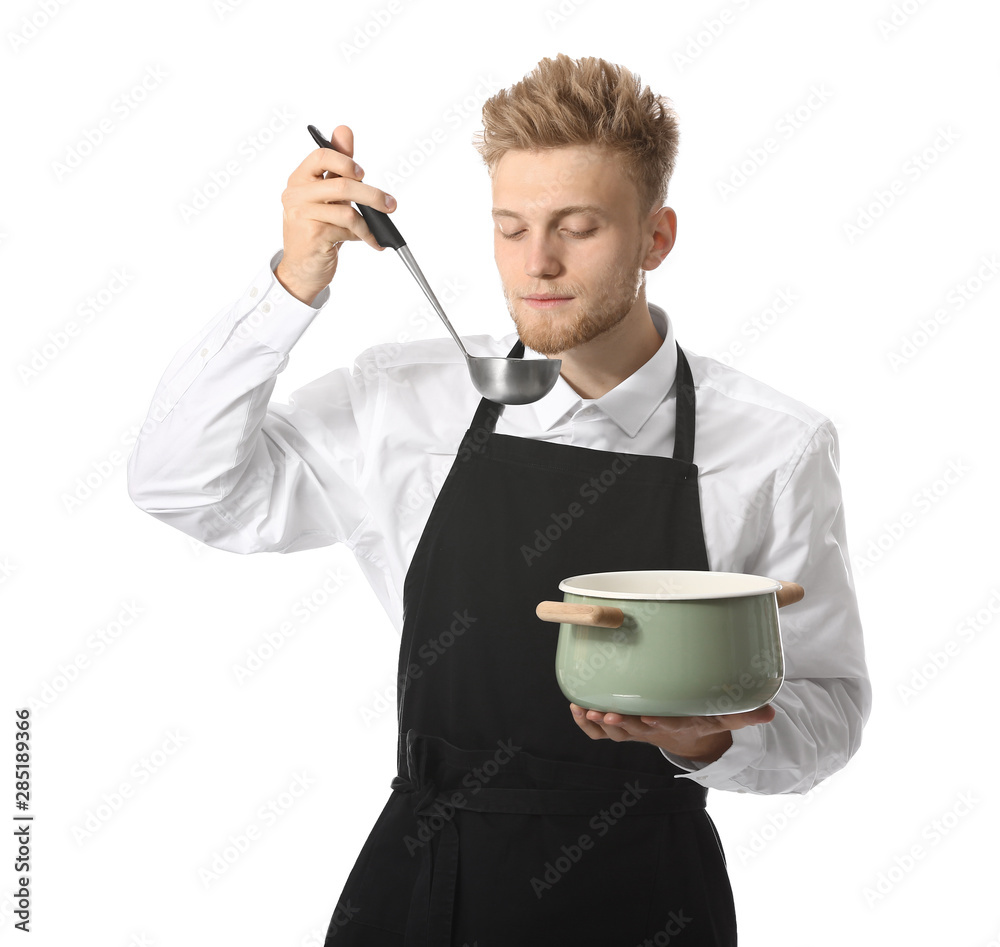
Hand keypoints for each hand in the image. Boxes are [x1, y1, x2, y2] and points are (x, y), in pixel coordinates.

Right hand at [276, 124, 397, 302]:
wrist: (303, 268)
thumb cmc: (317, 229)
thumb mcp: (328, 196)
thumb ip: (337, 165)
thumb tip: (344, 130)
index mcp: (300, 178)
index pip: (322, 155)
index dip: (346, 161)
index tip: (363, 173)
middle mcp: (296, 194)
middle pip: (342, 184)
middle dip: (372, 195)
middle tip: (390, 204)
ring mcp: (302, 215)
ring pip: (347, 209)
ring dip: (371, 220)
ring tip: (380, 230)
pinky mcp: (313, 236)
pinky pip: (348, 230)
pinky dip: (365, 236)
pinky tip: (370, 241)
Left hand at [569, 702, 774, 762]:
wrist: (687, 735)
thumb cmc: (703, 719)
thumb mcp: (726, 717)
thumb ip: (745, 714)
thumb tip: (771, 712)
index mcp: (678, 725)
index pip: (667, 725)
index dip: (656, 723)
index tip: (647, 717)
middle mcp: (654, 729)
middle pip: (634, 729)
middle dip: (619, 722)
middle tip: (604, 713)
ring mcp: (636, 729)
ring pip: (613, 732)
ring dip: (597, 723)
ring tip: (584, 710)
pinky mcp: (623, 725)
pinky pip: (599, 732)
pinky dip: (585, 724)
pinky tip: (575, 707)